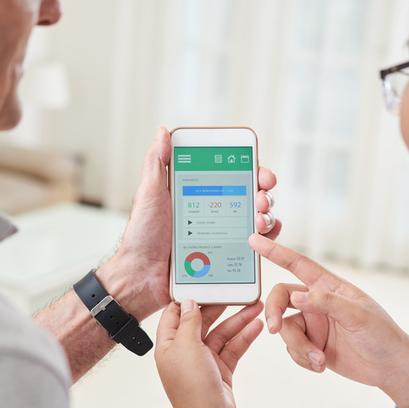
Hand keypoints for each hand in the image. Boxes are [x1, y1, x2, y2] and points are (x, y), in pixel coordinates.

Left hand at [100, 128, 279, 320]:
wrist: (141, 276)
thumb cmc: (142, 236)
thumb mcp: (149, 194)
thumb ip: (158, 163)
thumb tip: (162, 132)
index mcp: (199, 193)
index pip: (233, 175)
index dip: (252, 170)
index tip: (260, 171)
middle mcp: (214, 212)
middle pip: (251, 196)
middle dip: (264, 193)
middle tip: (261, 198)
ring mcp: (222, 235)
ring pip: (257, 220)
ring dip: (267, 216)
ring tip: (259, 219)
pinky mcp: (226, 258)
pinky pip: (254, 248)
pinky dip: (265, 241)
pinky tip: (261, 238)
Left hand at [155, 300, 263, 407]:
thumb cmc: (192, 388)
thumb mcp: (187, 346)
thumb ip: (189, 322)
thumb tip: (190, 303)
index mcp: (168, 345)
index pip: (175, 314)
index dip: (188, 298)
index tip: (203, 283)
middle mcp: (184, 351)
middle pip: (202, 321)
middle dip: (220, 307)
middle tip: (236, 292)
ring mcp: (203, 361)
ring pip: (221, 334)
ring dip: (238, 320)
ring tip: (256, 306)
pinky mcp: (220, 370)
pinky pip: (232, 348)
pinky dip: (244, 337)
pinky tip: (257, 326)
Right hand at [248, 235, 408, 407]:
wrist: (389, 367)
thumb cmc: (382, 334)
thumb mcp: (359, 315)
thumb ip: (326, 303)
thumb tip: (296, 297)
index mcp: (328, 286)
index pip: (298, 264)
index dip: (275, 251)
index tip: (255, 240)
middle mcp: (316, 303)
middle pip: (281, 298)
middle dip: (274, 313)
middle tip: (275, 329)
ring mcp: (312, 324)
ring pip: (285, 329)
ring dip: (298, 347)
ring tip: (319, 360)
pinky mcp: (310, 344)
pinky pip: (291, 349)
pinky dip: (302, 358)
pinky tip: (321, 365)